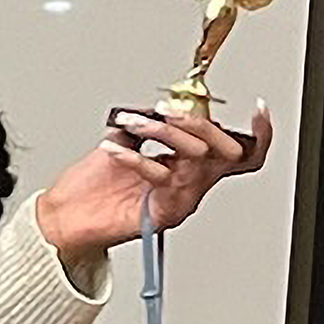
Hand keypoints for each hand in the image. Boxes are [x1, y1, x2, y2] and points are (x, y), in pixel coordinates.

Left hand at [34, 102, 269, 260]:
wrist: (63, 218)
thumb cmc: (92, 185)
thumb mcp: (125, 140)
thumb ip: (148, 123)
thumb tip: (162, 105)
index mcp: (191, 165)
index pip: (242, 153)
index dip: (260, 134)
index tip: (258, 109)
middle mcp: (192, 184)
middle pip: (228, 153)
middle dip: (200, 124)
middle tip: (169, 111)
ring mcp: (180, 200)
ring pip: (196, 159)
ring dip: (164, 132)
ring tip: (133, 124)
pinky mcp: (162, 214)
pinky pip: (163, 178)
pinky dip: (137, 155)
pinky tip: (114, 148)